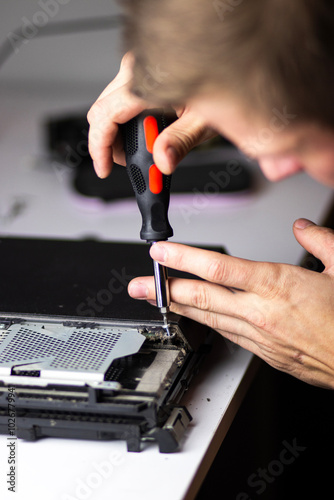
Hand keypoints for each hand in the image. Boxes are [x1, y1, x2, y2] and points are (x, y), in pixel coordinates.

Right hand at [87, 52, 215, 178]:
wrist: (230, 65)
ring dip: (119, 133)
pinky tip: (146, 131)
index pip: (105, 116)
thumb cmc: (222, 83)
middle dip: (111, 144)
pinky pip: (120, 98)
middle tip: (129, 163)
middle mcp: (135, 67)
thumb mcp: (203, 120)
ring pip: (109, 106)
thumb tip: (162, 161)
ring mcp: (136, 67)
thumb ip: (179, 142)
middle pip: (102, 112)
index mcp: (145, 78)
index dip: (100, 148)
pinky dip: (127, 120)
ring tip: (144, 148)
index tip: (105, 169)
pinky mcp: (140, 70)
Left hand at [128, 219, 333, 388]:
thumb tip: (302, 227)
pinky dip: (210, 322)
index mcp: (277, 285)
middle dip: (163, 289)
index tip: (161, 251)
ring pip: (209, 318)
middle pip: (201, 297)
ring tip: (156, 300)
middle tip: (136, 286)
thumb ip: (319, 240)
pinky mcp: (266, 354)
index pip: (217, 267)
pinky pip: (229, 334)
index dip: (183, 258)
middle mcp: (261, 312)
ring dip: (179, 307)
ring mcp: (261, 337)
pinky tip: (198, 317)